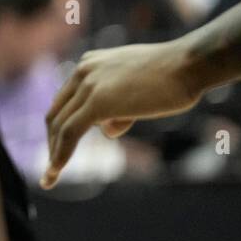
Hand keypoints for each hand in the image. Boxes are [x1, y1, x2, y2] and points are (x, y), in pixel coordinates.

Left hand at [42, 41, 199, 188]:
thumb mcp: (137, 90)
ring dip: (54, 153)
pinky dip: (60, 155)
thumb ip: (118, 109)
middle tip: (52, 165)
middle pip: (57, 112)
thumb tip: (107, 130)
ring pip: (60, 125)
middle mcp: (83, 71)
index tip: (58, 145)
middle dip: (52, 141)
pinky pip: (70, 133)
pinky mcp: (98, 102)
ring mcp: (89, 85)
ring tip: (51, 177)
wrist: (189, 65)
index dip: (60, 125)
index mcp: (90, 64)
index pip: (65, 99)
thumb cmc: (173, 77)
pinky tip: (55, 172)